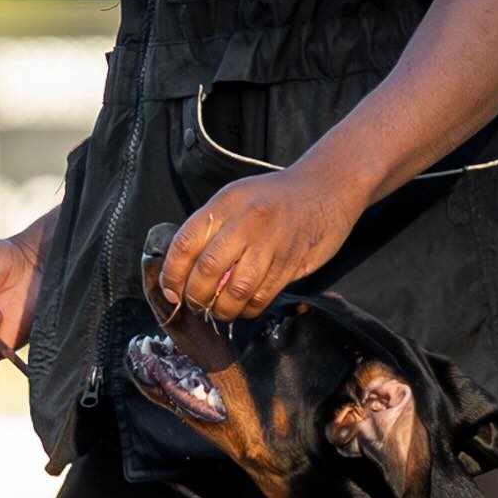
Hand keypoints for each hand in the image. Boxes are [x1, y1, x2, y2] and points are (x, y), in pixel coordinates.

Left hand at [151, 161, 359, 322]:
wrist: (327, 188)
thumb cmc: (277, 197)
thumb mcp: (238, 198)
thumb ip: (212, 227)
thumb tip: (183, 269)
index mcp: (227, 203)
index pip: (185, 243)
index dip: (172, 275)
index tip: (170, 292)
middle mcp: (247, 221)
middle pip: (208, 270)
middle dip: (196, 296)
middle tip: (195, 304)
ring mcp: (271, 243)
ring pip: (236, 290)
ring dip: (222, 309)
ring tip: (219, 310)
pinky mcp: (291, 262)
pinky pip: (261, 297)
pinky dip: (247, 309)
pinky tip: (244, 306)